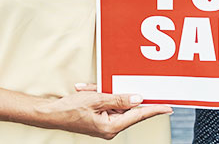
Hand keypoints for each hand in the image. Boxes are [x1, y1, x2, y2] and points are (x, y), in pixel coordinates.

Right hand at [47, 86, 171, 138]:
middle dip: (125, 96)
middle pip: (128, 109)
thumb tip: (138, 98)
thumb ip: (118, 98)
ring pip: (116, 104)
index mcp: (111, 127)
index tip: (168, 107)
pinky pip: (107, 104)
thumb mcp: (96, 99)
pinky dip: (100, 96)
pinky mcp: (99, 118)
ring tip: (91, 91)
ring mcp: (105, 124)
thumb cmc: (69, 109)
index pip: (138, 115)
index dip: (155, 109)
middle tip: (138, 89)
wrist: (49, 113)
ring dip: (106, 94)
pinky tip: (88, 91)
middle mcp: (110, 128)